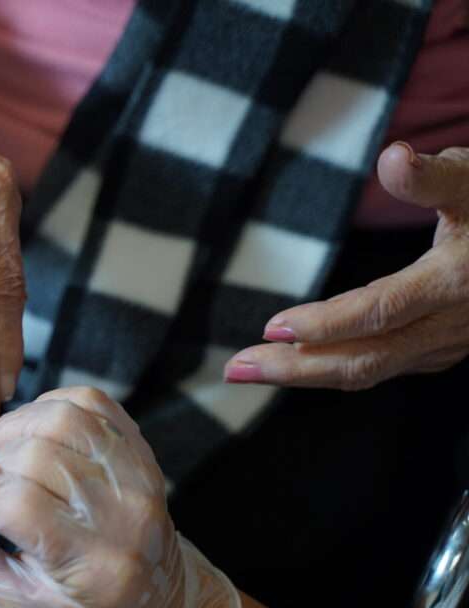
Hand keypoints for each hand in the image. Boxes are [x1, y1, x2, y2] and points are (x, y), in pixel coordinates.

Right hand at [0, 387, 240, 607]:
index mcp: (93, 568)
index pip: (19, 504)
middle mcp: (125, 516)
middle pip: (36, 453)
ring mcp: (138, 477)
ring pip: (60, 417)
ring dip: (13, 428)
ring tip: (0, 457)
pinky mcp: (139, 450)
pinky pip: (86, 402)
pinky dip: (46, 409)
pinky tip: (33, 438)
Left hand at [225, 144, 468, 389]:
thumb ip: (435, 176)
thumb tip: (391, 159)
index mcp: (454, 283)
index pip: (378, 312)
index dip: (325, 324)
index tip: (272, 327)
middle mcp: (451, 325)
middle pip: (364, 359)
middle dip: (296, 369)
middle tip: (235, 368)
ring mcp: (450, 344)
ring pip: (373, 370)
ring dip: (309, 374)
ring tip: (252, 370)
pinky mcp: (447, 349)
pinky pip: (387, 367)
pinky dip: (339, 370)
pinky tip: (305, 364)